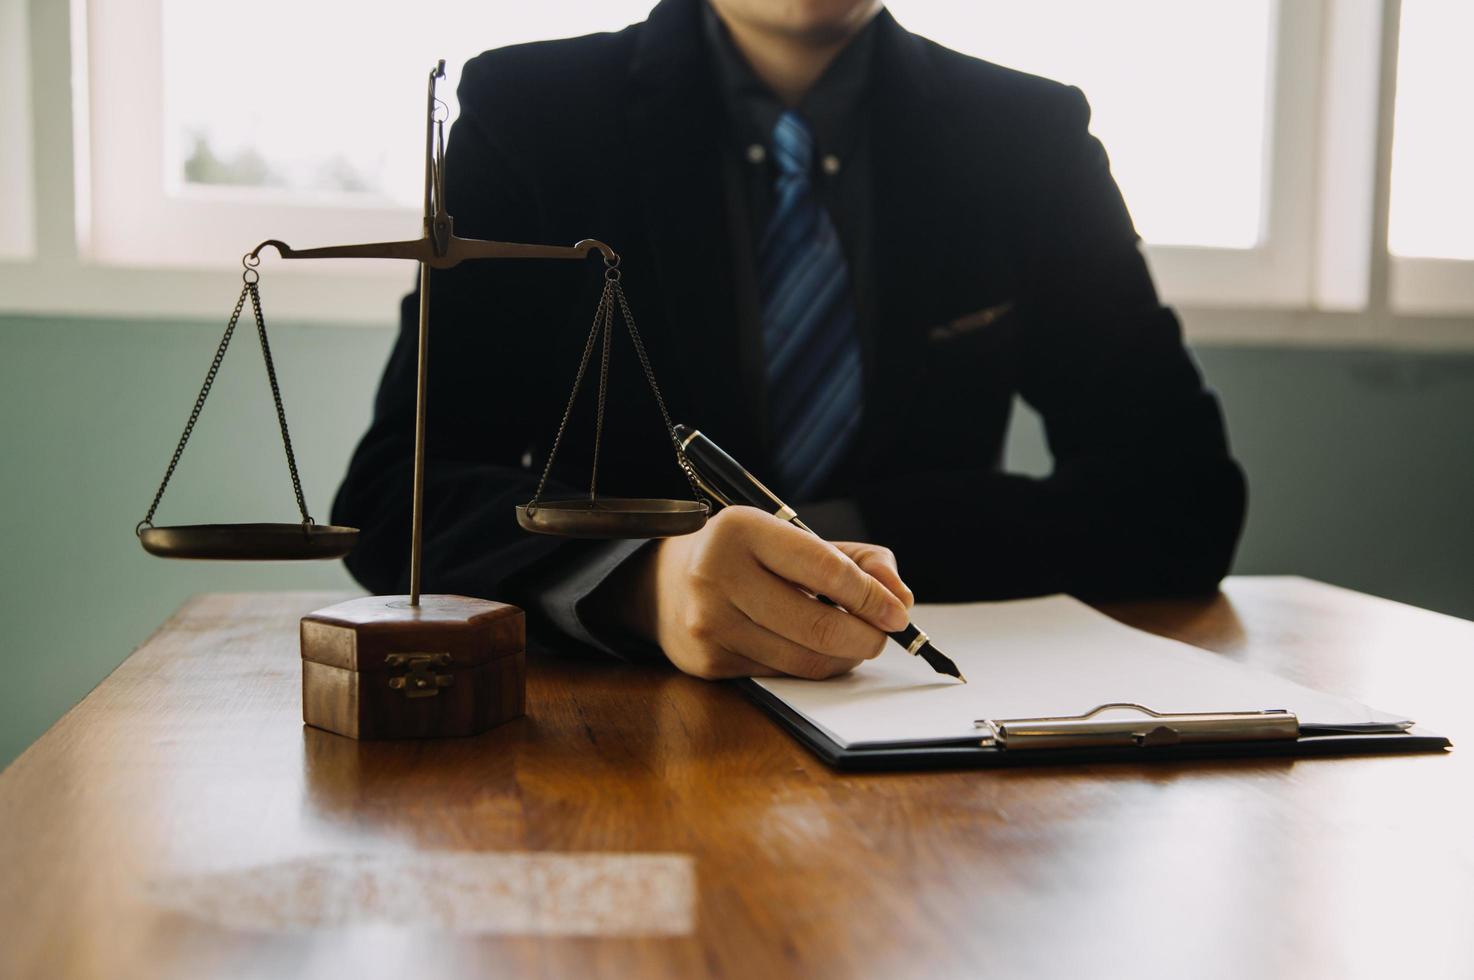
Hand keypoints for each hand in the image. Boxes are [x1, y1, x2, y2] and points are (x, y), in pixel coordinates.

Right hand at [625, 506, 914, 679]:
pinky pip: (782, 674)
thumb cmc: (744, 557)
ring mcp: (709, 623)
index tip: (897, 612)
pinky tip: (815, 649)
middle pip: (818, 625)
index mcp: (741, 529)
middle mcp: (717, 575)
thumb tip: (900, 598)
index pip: (825, 568)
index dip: (871, 596)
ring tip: (855, 642)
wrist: (663, 584)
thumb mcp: (792, 536)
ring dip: (845, 657)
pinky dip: (812, 666)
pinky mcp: (708, 662)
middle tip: (883, 634)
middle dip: (866, 636)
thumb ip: (855, 559)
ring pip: (804, 659)